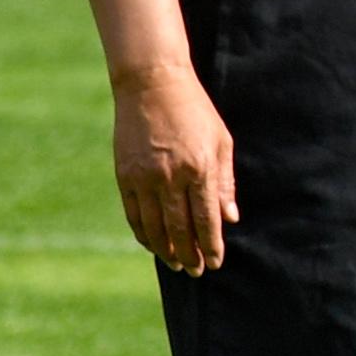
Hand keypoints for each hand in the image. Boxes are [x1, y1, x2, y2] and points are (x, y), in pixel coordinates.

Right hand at [113, 59, 235, 273]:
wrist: (152, 83)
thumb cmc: (195, 110)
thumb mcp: (220, 140)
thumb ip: (224, 182)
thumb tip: (230, 218)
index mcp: (200, 168)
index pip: (206, 219)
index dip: (211, 245)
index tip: (216, 263)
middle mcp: (171, 176)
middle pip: (180, 228)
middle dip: (190, 254)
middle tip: (196, 272)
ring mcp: (144, 177)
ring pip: (154, 226)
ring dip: (165, 249)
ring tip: (175, 264)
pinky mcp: (125, 174)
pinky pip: (134, 213)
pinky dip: (143, 233)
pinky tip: (152, 244)